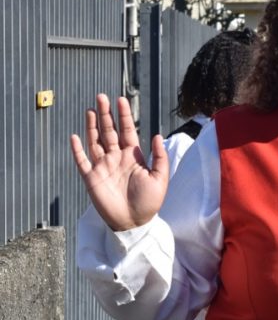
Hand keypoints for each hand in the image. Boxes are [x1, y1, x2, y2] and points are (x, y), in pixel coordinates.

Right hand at [70, 94, 168, 231]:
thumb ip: (160, 157)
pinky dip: (78, 150)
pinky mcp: (92, 179)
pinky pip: (82, 162)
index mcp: (133, 156)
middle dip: (105, 114)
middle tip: (101, 96)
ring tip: (90, 109)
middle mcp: (116, 158)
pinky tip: (75, 137)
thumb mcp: (160, 178)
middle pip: (109, 131)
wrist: (135, 223)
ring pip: (95, 142)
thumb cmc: (149, 202)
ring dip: (92, 126)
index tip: (121, 99)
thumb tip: (157, 135)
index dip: (123, 115)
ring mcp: (103, 167)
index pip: (127, 130)